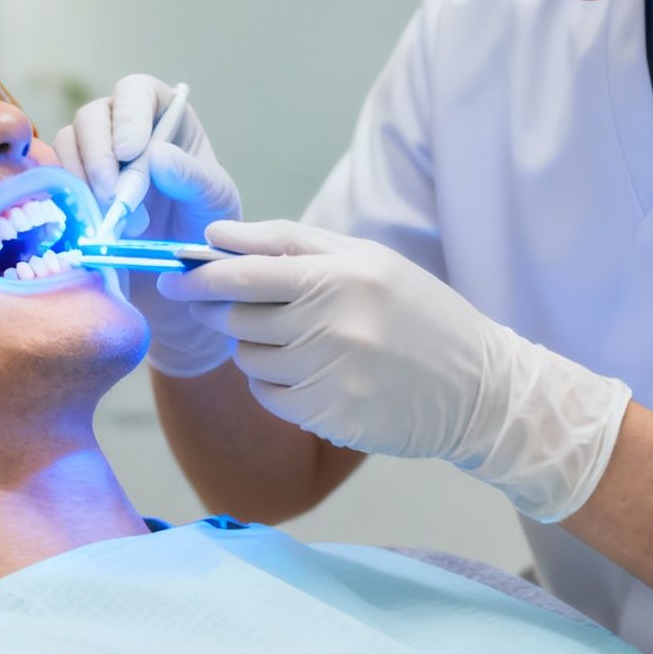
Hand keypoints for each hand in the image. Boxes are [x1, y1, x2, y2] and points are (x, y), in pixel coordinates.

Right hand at [55, 74, 241, 376]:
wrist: (179, 269)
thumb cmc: (203, 224)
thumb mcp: (213, 201)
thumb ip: (191, 177)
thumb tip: (156, 156)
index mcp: (162, 113)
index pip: (136, 92)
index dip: (128, 116)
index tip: (130, 152)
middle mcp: (121, 125)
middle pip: (93, 117)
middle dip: (100, 157)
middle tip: (116, 198)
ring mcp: (91, 154)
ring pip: (67, 145)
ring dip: (85, 183)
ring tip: (119, 224)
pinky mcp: (70, 185)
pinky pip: (52, 179)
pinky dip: (66, 201)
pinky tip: (91, 226)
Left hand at [159, 220, 632, 521]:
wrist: (480, 388)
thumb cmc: (418, 314)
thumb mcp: (368, 260)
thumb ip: (291, 243)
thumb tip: (215, 237)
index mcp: (343, 275)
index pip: (246, 272)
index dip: (200, 275)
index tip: (172, 275)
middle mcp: (334, 323)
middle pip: (238, 316)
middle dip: (226, 311)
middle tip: (234, 308)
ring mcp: (332, 374)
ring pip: (249, 359)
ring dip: (257, 349)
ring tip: (301, 342)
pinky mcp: (330, 416)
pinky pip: (268, 396)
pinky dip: (276, 385)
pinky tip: (313, 375)